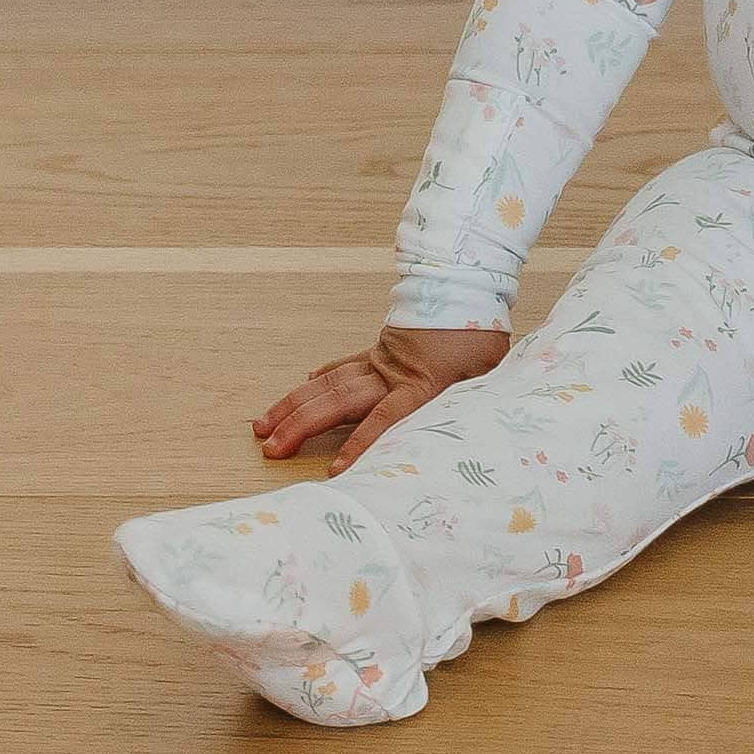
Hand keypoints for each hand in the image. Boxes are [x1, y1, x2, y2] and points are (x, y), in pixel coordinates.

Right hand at [250, 324, 512, 474]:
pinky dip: (324, 376)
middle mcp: (391, 373)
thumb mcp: (488, 371)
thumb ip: (473, 399)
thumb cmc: (482, 332)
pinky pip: (345, 364)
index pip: (385, 419)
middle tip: (270, 447)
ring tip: (265, 425)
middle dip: (302, 425)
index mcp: (420, 384)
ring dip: (296, 404)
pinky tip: (305, 384)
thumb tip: (466, 423)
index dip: (360, 444)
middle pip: (340, 401)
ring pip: (330, 383)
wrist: (469, 283)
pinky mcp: (381, 347)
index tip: (333, 470)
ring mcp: (381, 359)